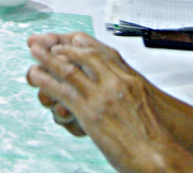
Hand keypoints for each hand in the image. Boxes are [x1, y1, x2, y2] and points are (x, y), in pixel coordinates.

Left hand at [26, 32, 192, 172]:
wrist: (158, 153)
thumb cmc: (152, 132)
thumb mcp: (140, 99)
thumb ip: (123, 87)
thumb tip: (109, 83)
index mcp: (127, 76)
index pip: (99, 49)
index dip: (78, 42)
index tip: (65, 39)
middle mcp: (114, 81)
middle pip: (82, 54)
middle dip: (60, 45)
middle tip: (44, 40)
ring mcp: (101, 95)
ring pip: (69, 69)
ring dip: (48, 58)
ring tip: (34, 51)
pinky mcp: (90, 112)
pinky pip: (64, 92)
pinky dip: (47, 81)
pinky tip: (37, 76)